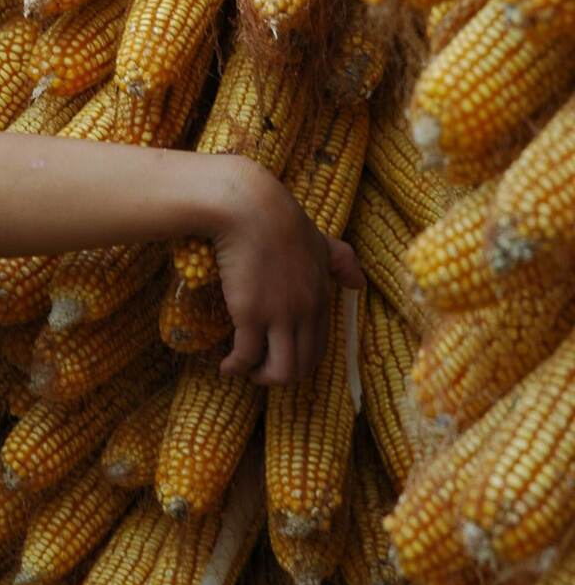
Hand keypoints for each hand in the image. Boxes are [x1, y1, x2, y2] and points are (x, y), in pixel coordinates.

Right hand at [206, 155, 363, 385]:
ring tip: (244, 369)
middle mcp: (305, 312)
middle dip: (280, 375)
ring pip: (280, 371)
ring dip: (261, 377)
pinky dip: (235, 368)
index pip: (318, 348)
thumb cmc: (281, 218)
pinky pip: (246, 356)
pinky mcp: (250, 314)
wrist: (250, 206)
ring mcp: (279, 315)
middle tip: (260, 369)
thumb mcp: (320, 240)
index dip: (299, 360)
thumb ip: (342, 260)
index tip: (280, 356)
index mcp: (321, 298)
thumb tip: (360, 283)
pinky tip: (225, 366)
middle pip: (301, 366)